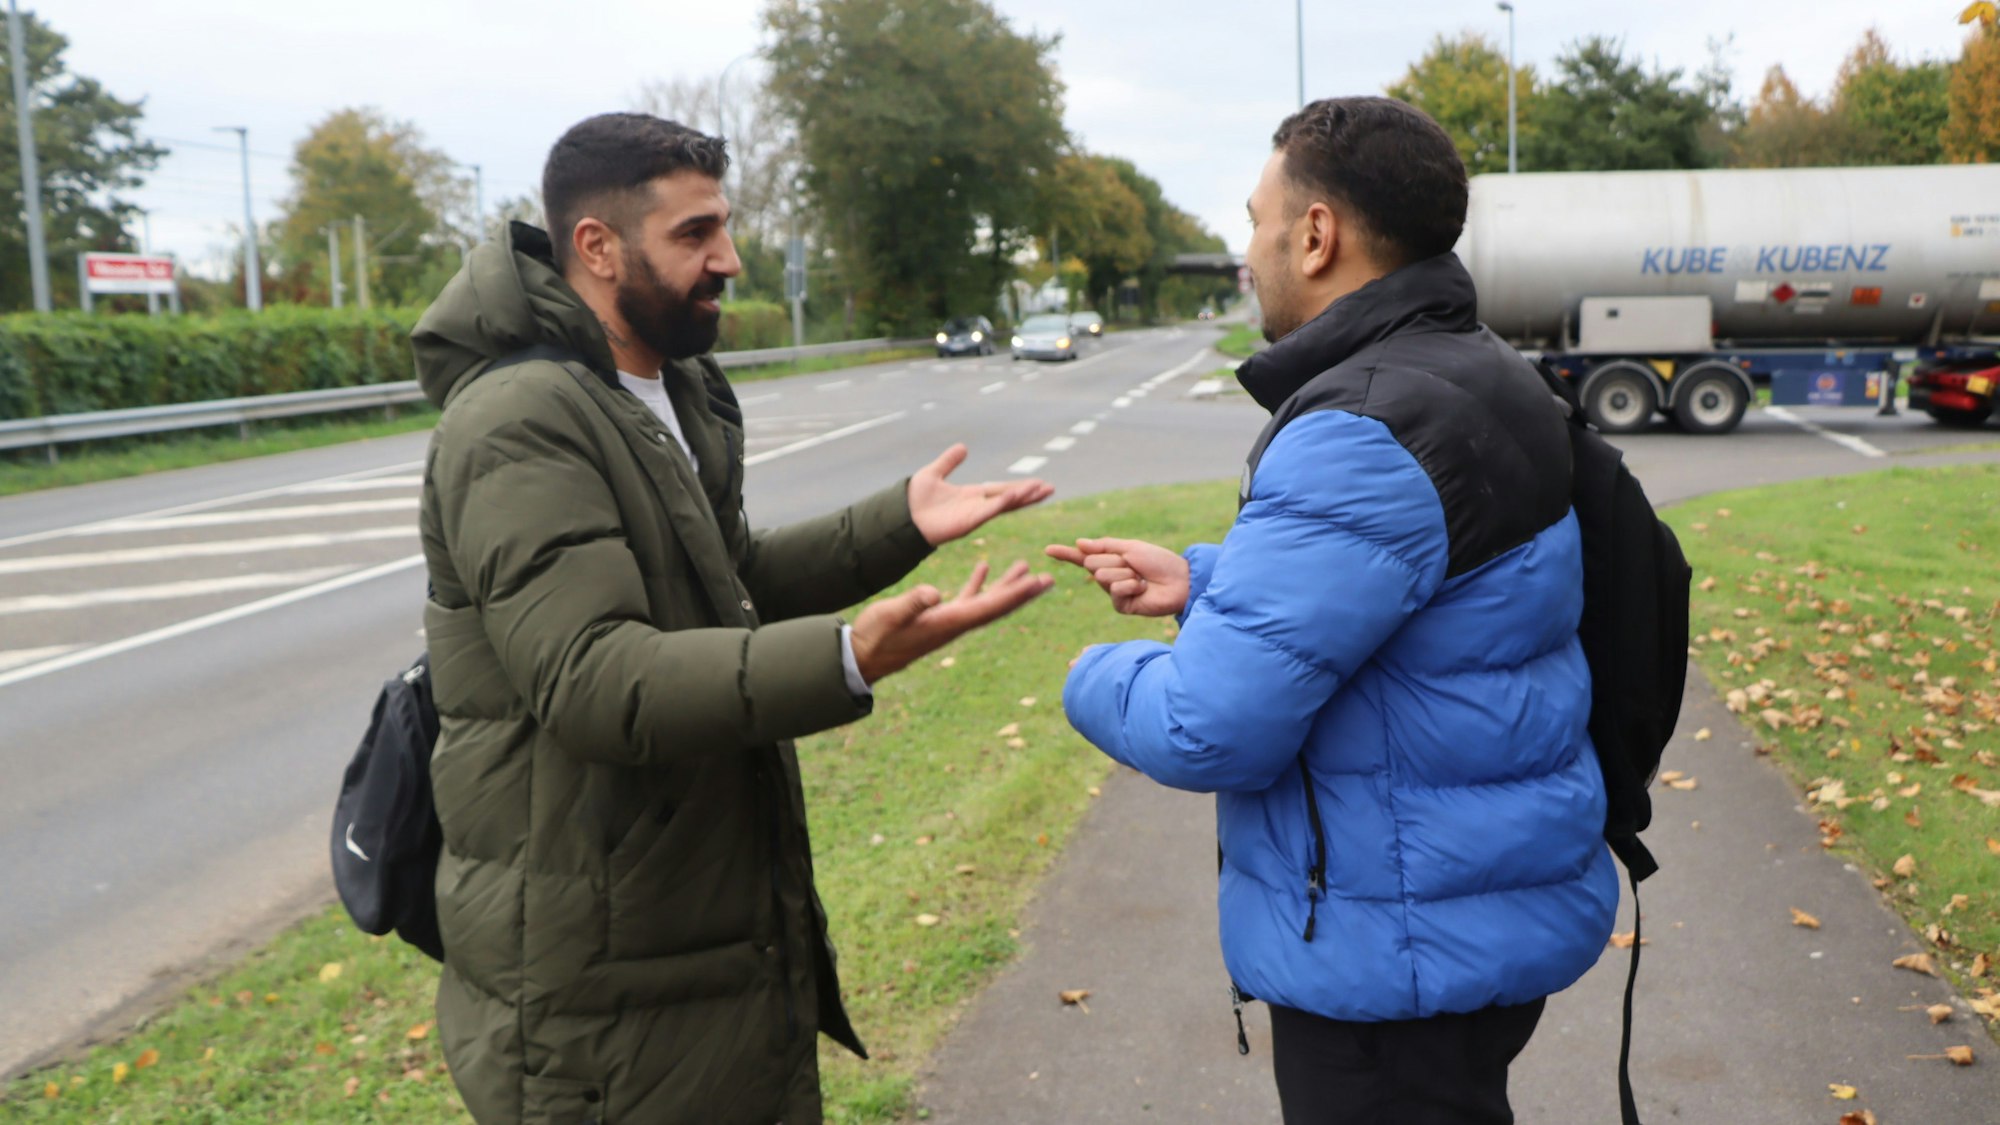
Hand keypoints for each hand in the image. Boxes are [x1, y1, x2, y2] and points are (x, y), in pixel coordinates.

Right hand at [850, 560, 1054, 683]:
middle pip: (998, 607)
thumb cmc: (875, 637)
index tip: (1038, 582)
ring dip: (1007, 585)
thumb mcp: (890, 616)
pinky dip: (978, 583)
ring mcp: (948, 621)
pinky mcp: (938, 618)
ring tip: (1026, 566)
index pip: (990, 606)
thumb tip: (935, 593)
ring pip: (986, 601)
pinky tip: (984, 567)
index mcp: (949, 622)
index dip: (1015, 594)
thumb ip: (912, 604)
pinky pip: (966, 598)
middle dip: (1024, 593)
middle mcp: (956, 623)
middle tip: (1049, 579)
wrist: (864, 656)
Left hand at [908, 444, 1054, 546]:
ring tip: (1042, 490)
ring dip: (1023, 497)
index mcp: (971, 495)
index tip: (1038, 483)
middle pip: (1009, 498)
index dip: (1019, 486)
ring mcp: (974, 515)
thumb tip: (962, 447)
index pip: (1001, 489)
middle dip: (1029, 494)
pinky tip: (1016, 493)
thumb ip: (949, 461)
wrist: (901, 516)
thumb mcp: (934, 473)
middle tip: (1050, 488)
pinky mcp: (968, 522)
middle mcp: (976, 506)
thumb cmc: (914, 500)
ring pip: (1004, 505)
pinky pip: (989, 511)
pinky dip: (1003, 502)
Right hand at [1044, 537, 1189, 617]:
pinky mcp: (1121, 606)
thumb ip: (1104, 545)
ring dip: (1124, 573)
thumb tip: (1079, 543)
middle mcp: (1109, 576)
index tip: (1047, 549)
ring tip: (1141, 578)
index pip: (1082, 557)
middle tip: (1134, 565)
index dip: (1065, 554)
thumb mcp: (1130, 547)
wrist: (1180, 581)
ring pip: (1102, 576)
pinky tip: (1142, 589)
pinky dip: (1130, 586)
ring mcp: (1114, 592)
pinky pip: (1114, 590)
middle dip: (1114, 560)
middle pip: (1092, 563)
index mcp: (1111, 559)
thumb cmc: (1159, 562)